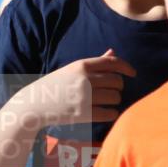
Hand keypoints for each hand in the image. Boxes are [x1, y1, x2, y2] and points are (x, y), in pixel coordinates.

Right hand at [17, 50, 135, 127]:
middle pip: (117, 81)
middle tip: (111, 91)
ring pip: (115, 97)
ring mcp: (84, 97)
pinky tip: (106, 112)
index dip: (126, 67)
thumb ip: (95, 62)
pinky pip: (110, 113)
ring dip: (114, 100)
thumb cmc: (56, 85)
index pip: (113, 62)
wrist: (35, 104)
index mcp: (82, 65)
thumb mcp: (73, 70)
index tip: (133, 73)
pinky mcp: (84, 114)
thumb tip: (113, 52)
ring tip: (106, 102)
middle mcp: (84, 79)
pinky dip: (111, 113)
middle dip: (118, 86)